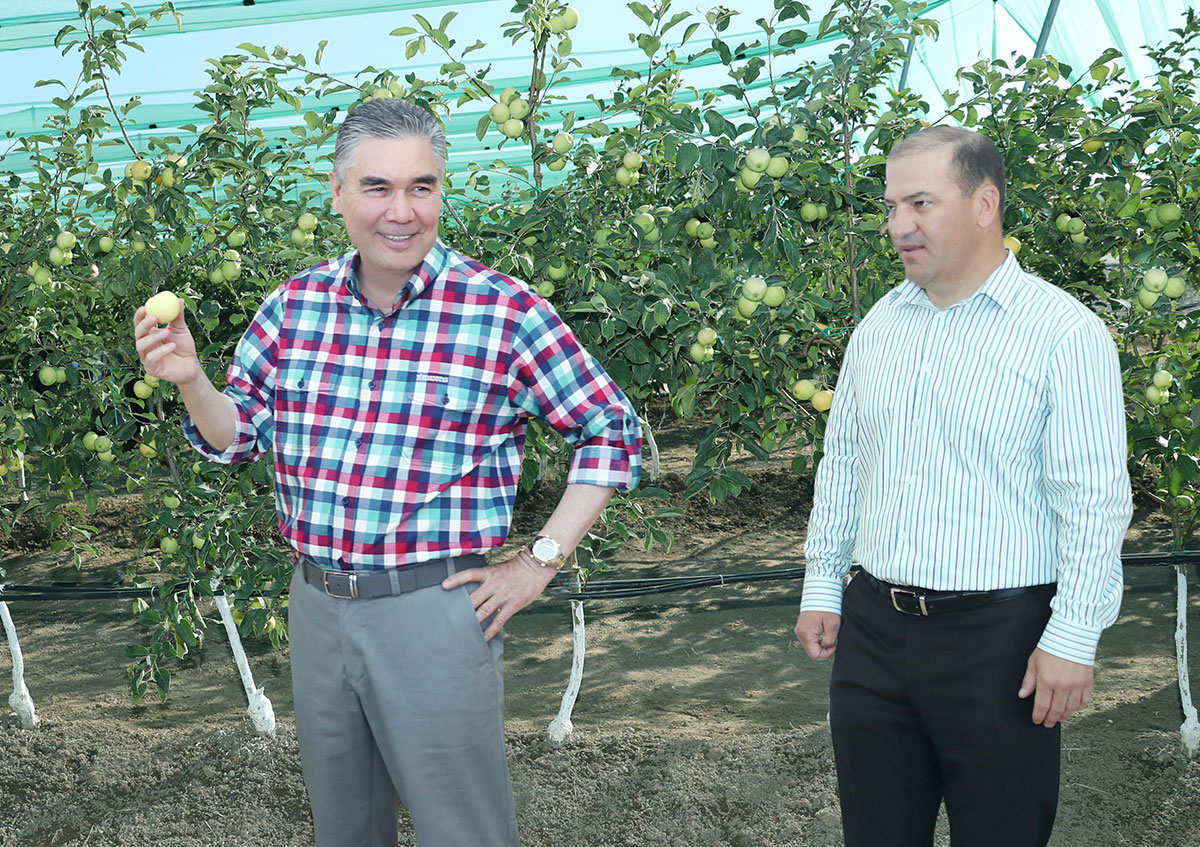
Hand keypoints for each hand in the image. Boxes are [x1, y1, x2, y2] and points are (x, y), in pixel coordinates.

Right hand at [133, 301, 200, 385]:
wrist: (192, 366)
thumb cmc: (184, 347)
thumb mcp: (181, 330)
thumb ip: (178, 316)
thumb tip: (178, 299)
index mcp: (150, 334)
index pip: (139, 324)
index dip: (139, 316)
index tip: (145, 307)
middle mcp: (145, 345)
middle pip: (138, 334)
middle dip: (144, 325)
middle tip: (154, 318)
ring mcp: (147, 358)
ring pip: (142, 346)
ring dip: (153, 338)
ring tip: (167, 332)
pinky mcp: (152, 369)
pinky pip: (151, 359)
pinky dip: (161, 351)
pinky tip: (172, 346)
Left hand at [442, 552, 557, 640]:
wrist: (536, 568)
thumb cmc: (516, 569)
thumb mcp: (498, 570)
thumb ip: (486, 580)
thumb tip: (473, 592)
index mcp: (488, 574)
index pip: (468, 575)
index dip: (455, 580)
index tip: (444, 586)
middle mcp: (493, 584)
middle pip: (473, 598)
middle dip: (461, 609)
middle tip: (450, 619)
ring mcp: (503, 595)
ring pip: (483, 611)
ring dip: (473, 622)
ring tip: (463, 631)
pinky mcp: (512, 605)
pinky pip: (499, 620)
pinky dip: (490, 630)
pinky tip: (483, 637)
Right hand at [795, 610, 840, 659]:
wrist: (819, 594)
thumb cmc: (826, 607)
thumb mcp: (833, 625)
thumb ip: (829, 641)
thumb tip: (826, 647)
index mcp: (806, 634)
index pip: (815, 655)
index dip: (826, 654)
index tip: (834, 645)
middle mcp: (800, 633)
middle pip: (812, 651)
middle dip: (823, 649)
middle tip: (832, 640)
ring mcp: (800, 630)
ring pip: (810, 645)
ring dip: (820, 643)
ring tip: (827, 633)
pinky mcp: (802, 627)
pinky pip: (809, 639)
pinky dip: (817, 639)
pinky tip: (822, 631)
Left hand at [1018, 648, 1093, 727]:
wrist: (1071, 637)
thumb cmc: (1051, 648)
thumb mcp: (1033, 663)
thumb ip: (1028, 681)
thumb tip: (1023, 695)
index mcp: (1047, 681)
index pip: (1041, 706)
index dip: (1038, 716)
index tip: (1036, 720)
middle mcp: (1063, 686)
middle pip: (1056, 711)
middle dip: (1050, 720)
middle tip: (1047, 723)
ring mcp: (1077, 686)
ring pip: (1070, 709)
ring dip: (1064, 716)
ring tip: (1058, 718)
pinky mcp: (1087, 683)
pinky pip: (1084, 702)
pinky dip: (1078, 708)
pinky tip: (1072, 709)